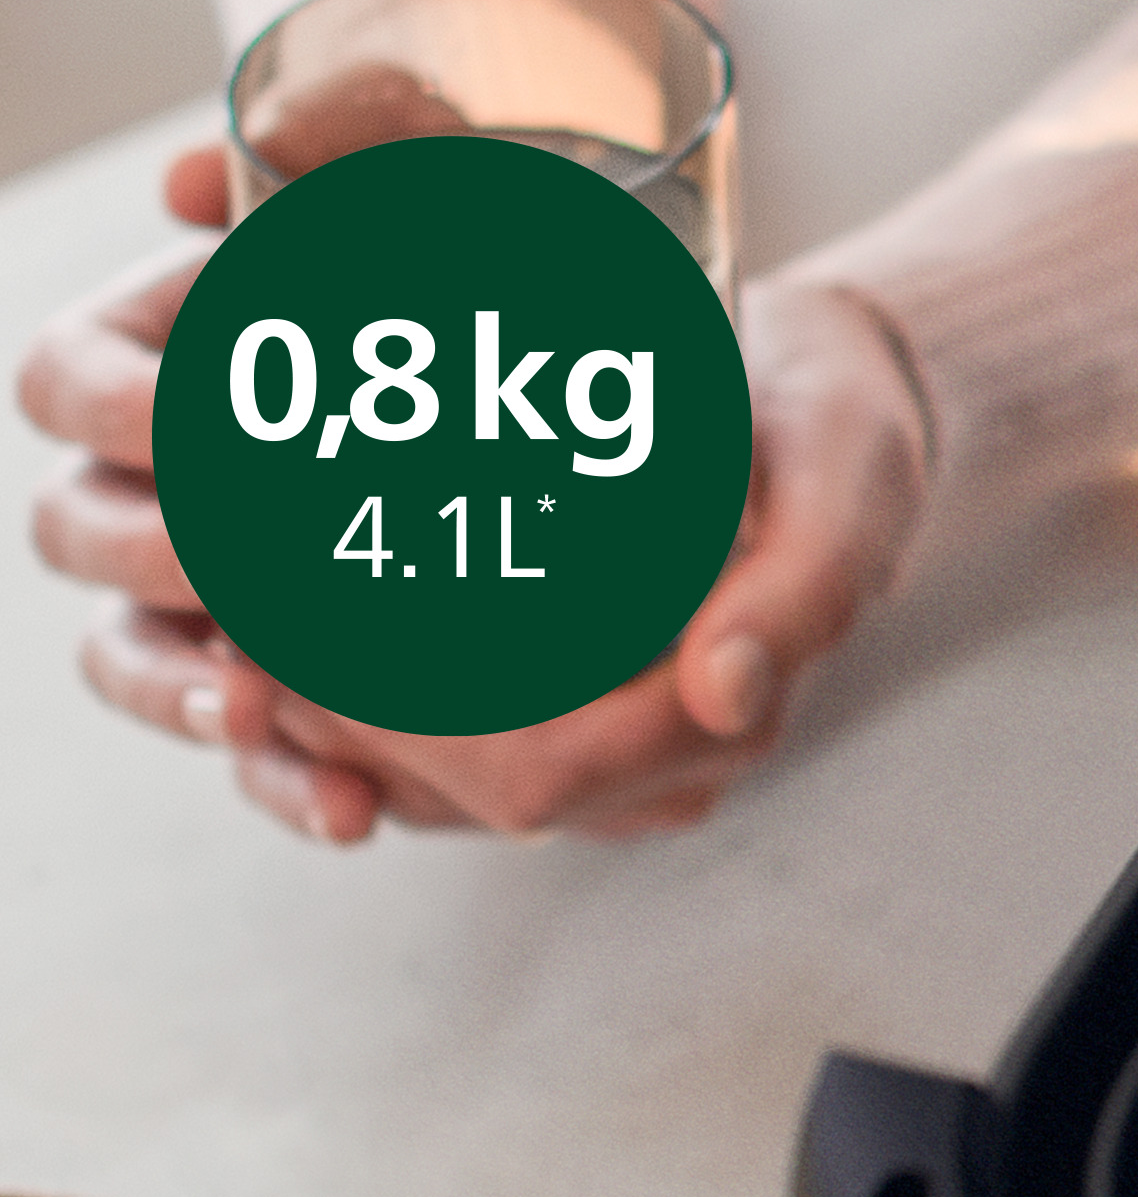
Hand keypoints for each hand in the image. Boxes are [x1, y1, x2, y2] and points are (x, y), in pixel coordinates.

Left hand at [23, 144, 930, 839]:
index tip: (298, 613)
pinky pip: (426, 745)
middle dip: (331, 703)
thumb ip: (802, 593)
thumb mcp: (849, 488)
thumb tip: (726, 691)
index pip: (532, 771)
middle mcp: (661, 764)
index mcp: (724, 719)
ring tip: (231, 593)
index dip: (403, 716)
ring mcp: (607, 747)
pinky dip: (340, 686)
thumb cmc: (839, 436)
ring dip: (315, 702)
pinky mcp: (558, 712)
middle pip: (454, 784)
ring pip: (425, 779)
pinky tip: (278, 608)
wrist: (832, 413)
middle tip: (228, 586)